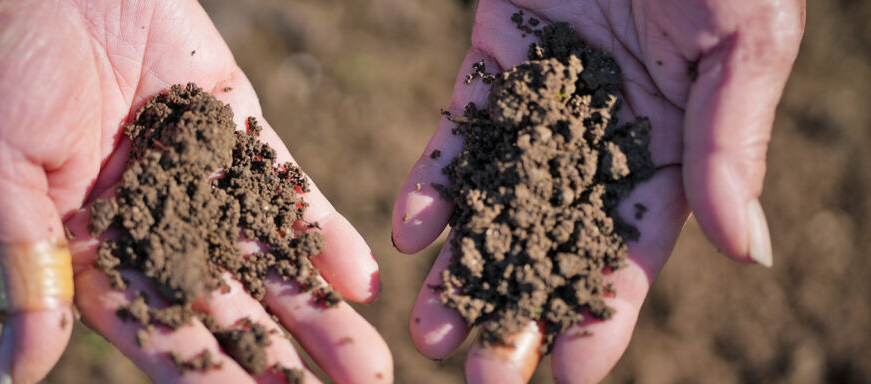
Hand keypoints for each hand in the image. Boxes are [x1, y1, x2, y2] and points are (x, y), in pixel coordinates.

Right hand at [0, 1, 389, 382]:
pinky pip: (283, 183)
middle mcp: (151, 225)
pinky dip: (321, 230)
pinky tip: (361, 277)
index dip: (207, 379)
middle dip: (280, 362)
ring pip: (265, 258)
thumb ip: (25, 268)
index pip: (156, 333)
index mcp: (87, 251)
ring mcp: (197, 177)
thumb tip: (18, 376)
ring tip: (369, 367)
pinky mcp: (231, 124)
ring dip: (318, 312)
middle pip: (226, 309)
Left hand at [393, 0, 803, 381]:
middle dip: (518, 307)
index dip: (604, 314)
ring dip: (464, 262)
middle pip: (554, 240)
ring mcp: (546, 99)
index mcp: (677, 146)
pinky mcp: (498, 56)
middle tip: (481, 374)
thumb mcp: (743, 45)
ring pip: (498, 197)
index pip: (635, 248)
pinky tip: (412, 229)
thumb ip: (731, 144)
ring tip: (430, 328)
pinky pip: (462, 126)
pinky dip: (437, 177)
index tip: (568, 374)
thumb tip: (751, 252)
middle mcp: (604, 136)